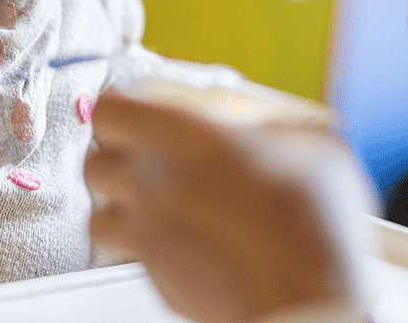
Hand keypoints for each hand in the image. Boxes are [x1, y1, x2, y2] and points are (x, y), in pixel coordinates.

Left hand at [85, 90, 376, 322]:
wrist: (306, 300)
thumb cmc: (313, 221)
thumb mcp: (311, 146)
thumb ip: (274, 125)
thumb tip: (265, 123)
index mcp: (182, 137)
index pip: (110, 110)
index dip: (122, 108)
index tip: (142, 108)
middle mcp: (152, 183)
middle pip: (95, 162)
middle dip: (115, 156)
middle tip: (146, 154)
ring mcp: (149, 236)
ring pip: (100, 214)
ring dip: (120, 203)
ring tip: (155, 200)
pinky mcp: (156, 280)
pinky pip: (131, 254)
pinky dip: (143, 245)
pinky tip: (179, 239)